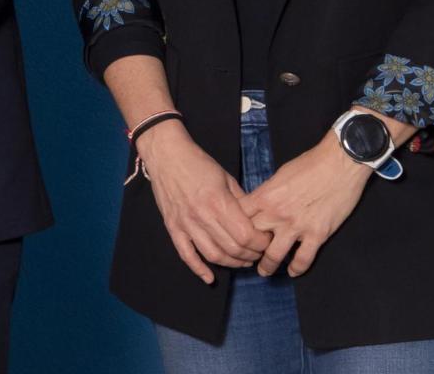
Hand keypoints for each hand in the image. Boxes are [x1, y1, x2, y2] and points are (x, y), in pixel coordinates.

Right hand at [136, 123, 270, 283]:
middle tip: (259, 252)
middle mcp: (202, 216)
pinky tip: (210, 278)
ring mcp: (186, 224)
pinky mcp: (173, 228)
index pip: (246, 235)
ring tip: (243, 261)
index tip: (267, 240)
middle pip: (233, 248)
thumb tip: (257, 220)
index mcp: (218, 201)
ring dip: (232, 263)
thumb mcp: (226, 177)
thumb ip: (241, 201)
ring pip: (213, 256)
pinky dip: (198, 269)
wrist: (166, 155)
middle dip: (251, 255)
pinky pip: (186, 255)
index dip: (260, 243)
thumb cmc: (198, 163)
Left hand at [239, 135, 371, 276]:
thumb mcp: (280, 175)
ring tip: (264, 271)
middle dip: (247, 249)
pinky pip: (303, 259)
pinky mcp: (317, 234)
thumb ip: (267, 193)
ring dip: (267, 266)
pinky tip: (293, 272)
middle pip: (251, 238)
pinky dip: (296, 268)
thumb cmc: (310, 164)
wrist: (340, 163)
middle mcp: (277, 214)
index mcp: (265, 196)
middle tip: (246, 255)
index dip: (233, 227)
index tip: (233, 234)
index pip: (239, 217)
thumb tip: (260, 205)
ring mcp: (297, 226)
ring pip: (273, 255)